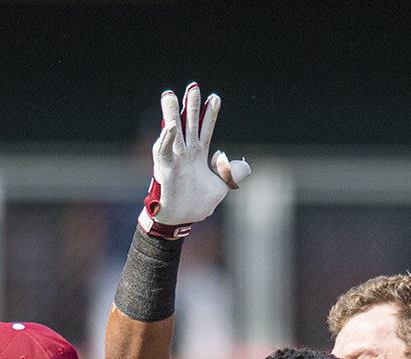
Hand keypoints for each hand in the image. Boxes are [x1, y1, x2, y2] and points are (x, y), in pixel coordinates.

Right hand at [144, 83, 248, 233]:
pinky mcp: (165, 169)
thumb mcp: (221, 188)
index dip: (210, 113)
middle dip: (191, 105)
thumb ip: (233, 174)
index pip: (205, 129)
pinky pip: (164, 151)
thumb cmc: (196, 204)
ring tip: (170, 94)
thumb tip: (246, 165)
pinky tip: (170, 125)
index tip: (215, 97)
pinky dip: (167, 138)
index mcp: (198, 155)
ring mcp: (174, 159)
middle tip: (193, 85)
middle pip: (188, 124)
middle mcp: (185, 153)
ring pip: (172, 131)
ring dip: (172, 113)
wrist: (180, 221)